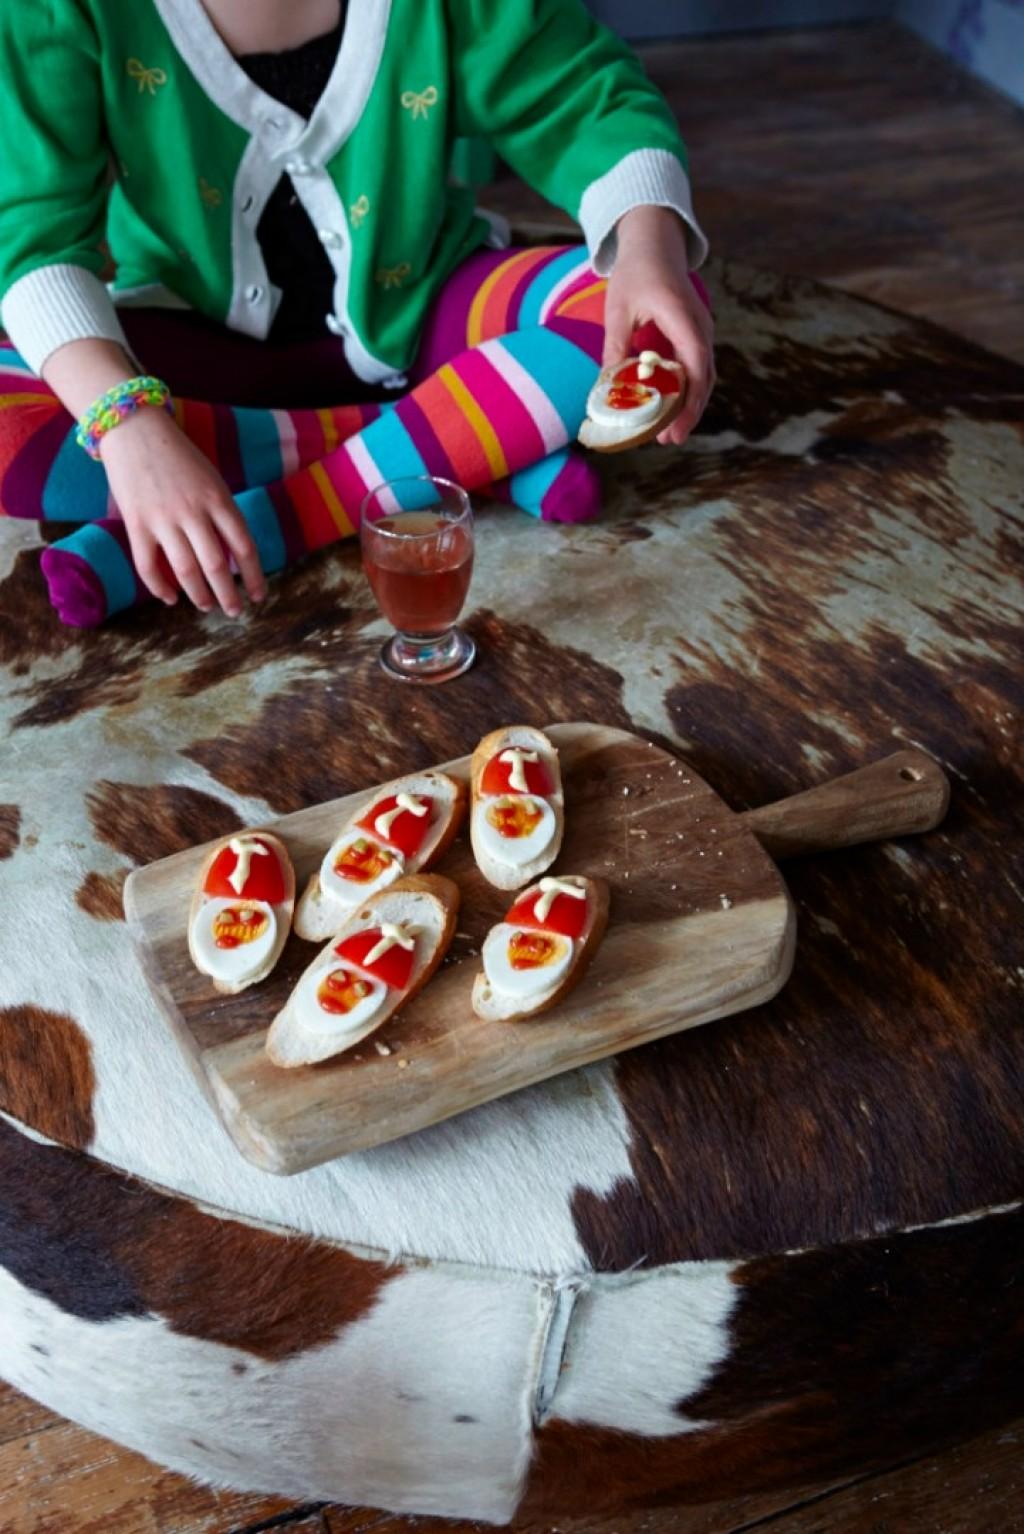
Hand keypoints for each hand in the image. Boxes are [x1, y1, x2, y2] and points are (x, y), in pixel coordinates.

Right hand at [100, 409, 265, 614]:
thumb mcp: (212, 480)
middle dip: (229, 595)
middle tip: (235, 611)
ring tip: (207, 607)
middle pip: (217, 566)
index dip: (255, 576)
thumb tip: (234, 556)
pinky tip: (171, 599)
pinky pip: (148, 565)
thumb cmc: (178, 457)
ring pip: (185, 571)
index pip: (244, 547)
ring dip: (199, 596)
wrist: (134, 428)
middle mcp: (193, 511)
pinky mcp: (136, 523)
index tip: (260, 595)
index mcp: (218, 499)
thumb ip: (223, 514)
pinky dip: (159, 588)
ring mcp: (163, 519)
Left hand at [603, 205, 715, 445]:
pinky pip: (696, 368)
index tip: (675, 423)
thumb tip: (608, 385)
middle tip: (668, 441)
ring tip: (668, 434)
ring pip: (703, 375)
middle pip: (703, 376)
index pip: (694, 362)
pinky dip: (686, 391)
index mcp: (681, 316)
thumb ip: (615, 345)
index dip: (688, 397)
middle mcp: (699, 325)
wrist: (656, 243)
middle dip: (689, 412)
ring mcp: (701, 330)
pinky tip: (670, 410)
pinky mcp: (696, 334)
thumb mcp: (617, 308)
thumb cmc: (636, 272)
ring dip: (689, 406)